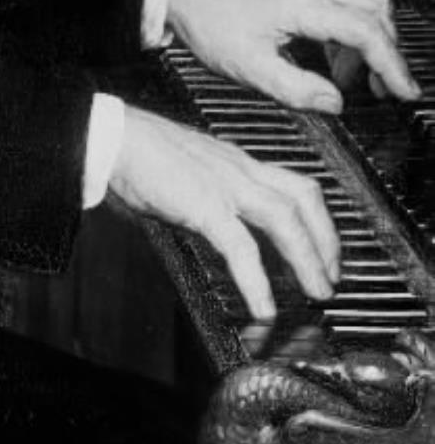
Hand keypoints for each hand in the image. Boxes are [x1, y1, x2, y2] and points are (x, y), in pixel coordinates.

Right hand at [108, 106, 338, 318]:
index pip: (294, 183)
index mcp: (236, 162)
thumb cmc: (140, 150)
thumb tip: (222, 224)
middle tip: (332, 276)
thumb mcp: (191, 167)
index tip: (325, 247)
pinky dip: (258, 281)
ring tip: (316, 292)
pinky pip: (241, 247)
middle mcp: (238, 169)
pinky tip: (263, 307)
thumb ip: (213, 191)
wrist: (111, 136)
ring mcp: (223, 185)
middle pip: (303, 197)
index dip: (319, 218)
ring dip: (307, 259)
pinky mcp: (203, 204)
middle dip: (326, 240)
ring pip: (284, 219)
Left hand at [165, 0, 419, 112]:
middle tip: (387, 89)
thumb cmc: (206, 18)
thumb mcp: (248, 66)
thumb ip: (295, 89)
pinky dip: (348, 32)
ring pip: (360, 4)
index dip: (392, 65)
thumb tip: (334, 102)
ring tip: (355, 80)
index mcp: (303, 5)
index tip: (404, 92)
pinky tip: (331, 59)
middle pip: (375, 12)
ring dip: (369, 41)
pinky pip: (339, 3)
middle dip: (389, 52)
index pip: (367, 32)